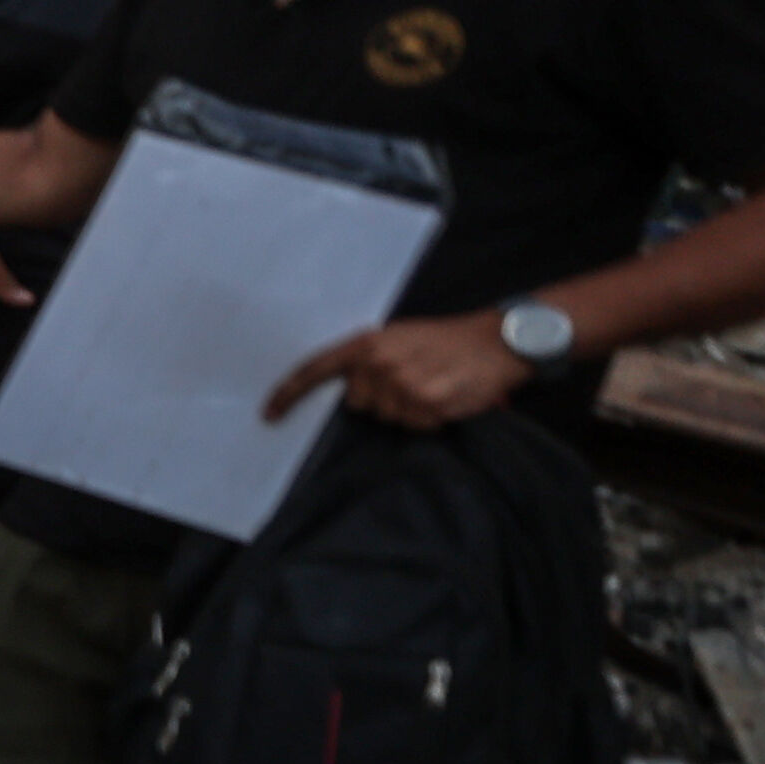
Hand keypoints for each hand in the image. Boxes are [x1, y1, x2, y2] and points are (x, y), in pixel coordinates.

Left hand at [270, 310, 534, 427]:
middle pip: (360, 405)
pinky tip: (447, 396)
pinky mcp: (425, 401)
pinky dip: (431, 418)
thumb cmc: (447, 340)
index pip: (316, 369)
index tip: (269, 414)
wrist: (496, 341)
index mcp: (367, 343)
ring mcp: (400, 383)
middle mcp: (378, 362)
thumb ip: (369, 360)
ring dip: (411, 410)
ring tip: (434, 385)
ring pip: (390, 418)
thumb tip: (346, 390)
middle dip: (383, 400)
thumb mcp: (400, 338)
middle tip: (414, 380)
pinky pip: (417, 425)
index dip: (289, 393)